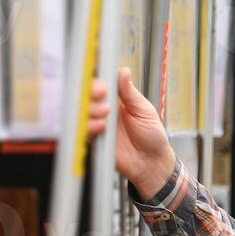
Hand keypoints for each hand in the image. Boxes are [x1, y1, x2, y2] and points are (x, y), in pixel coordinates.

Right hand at [88, 66, 176, 199]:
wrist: (151, 163)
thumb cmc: (152, 137)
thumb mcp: (144, 110)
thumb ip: (131, 93)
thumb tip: (123, 72)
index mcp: (117, 99)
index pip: (101, 84)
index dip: (97, 81)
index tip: (102, 81)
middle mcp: (105, 110)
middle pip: (86, 96)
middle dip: (90, 92)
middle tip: (101, 93)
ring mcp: (98, 124)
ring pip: (82, 113)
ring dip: (90, 109)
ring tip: (106, 112)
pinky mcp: (95, 141)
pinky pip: (83, 132)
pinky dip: (90, 127)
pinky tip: (101, 125)